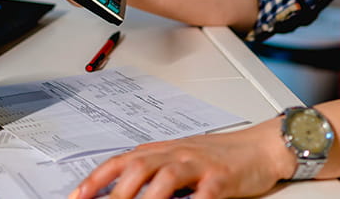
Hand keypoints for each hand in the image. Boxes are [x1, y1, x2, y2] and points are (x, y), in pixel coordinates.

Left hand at [70, 123, 292, 198]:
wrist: (262, 146)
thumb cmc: (221, 155)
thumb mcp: (182, 157)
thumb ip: (155, 168)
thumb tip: (121, 185)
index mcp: (164, 150)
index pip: (122, 161)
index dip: (97, 179)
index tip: (77, 196)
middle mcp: (177, 154)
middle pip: (138, 167)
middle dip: (115, 192)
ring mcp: (199, 165)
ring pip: (166, 177)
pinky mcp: (222, 179)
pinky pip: (203, 193)